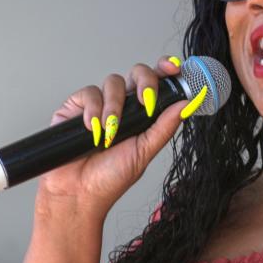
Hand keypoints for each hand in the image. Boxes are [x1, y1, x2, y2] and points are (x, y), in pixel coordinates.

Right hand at [37, 56, 187, 216]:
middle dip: (144, 81)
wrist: (79, 193)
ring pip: (113, 81)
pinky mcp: (75, 108)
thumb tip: (187, 104)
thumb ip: (164, 127)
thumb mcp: (144, 152)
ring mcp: (98, 105)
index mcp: (142, 115)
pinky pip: (88, 93)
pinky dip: (92, 110)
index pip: (156, 84)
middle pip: (136, 73)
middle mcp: (122, 106)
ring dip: (115, 106)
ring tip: (110, 132)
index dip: (164, 70)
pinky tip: (92, 129)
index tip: (174, 68)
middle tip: (145, 101)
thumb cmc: (111, 178)